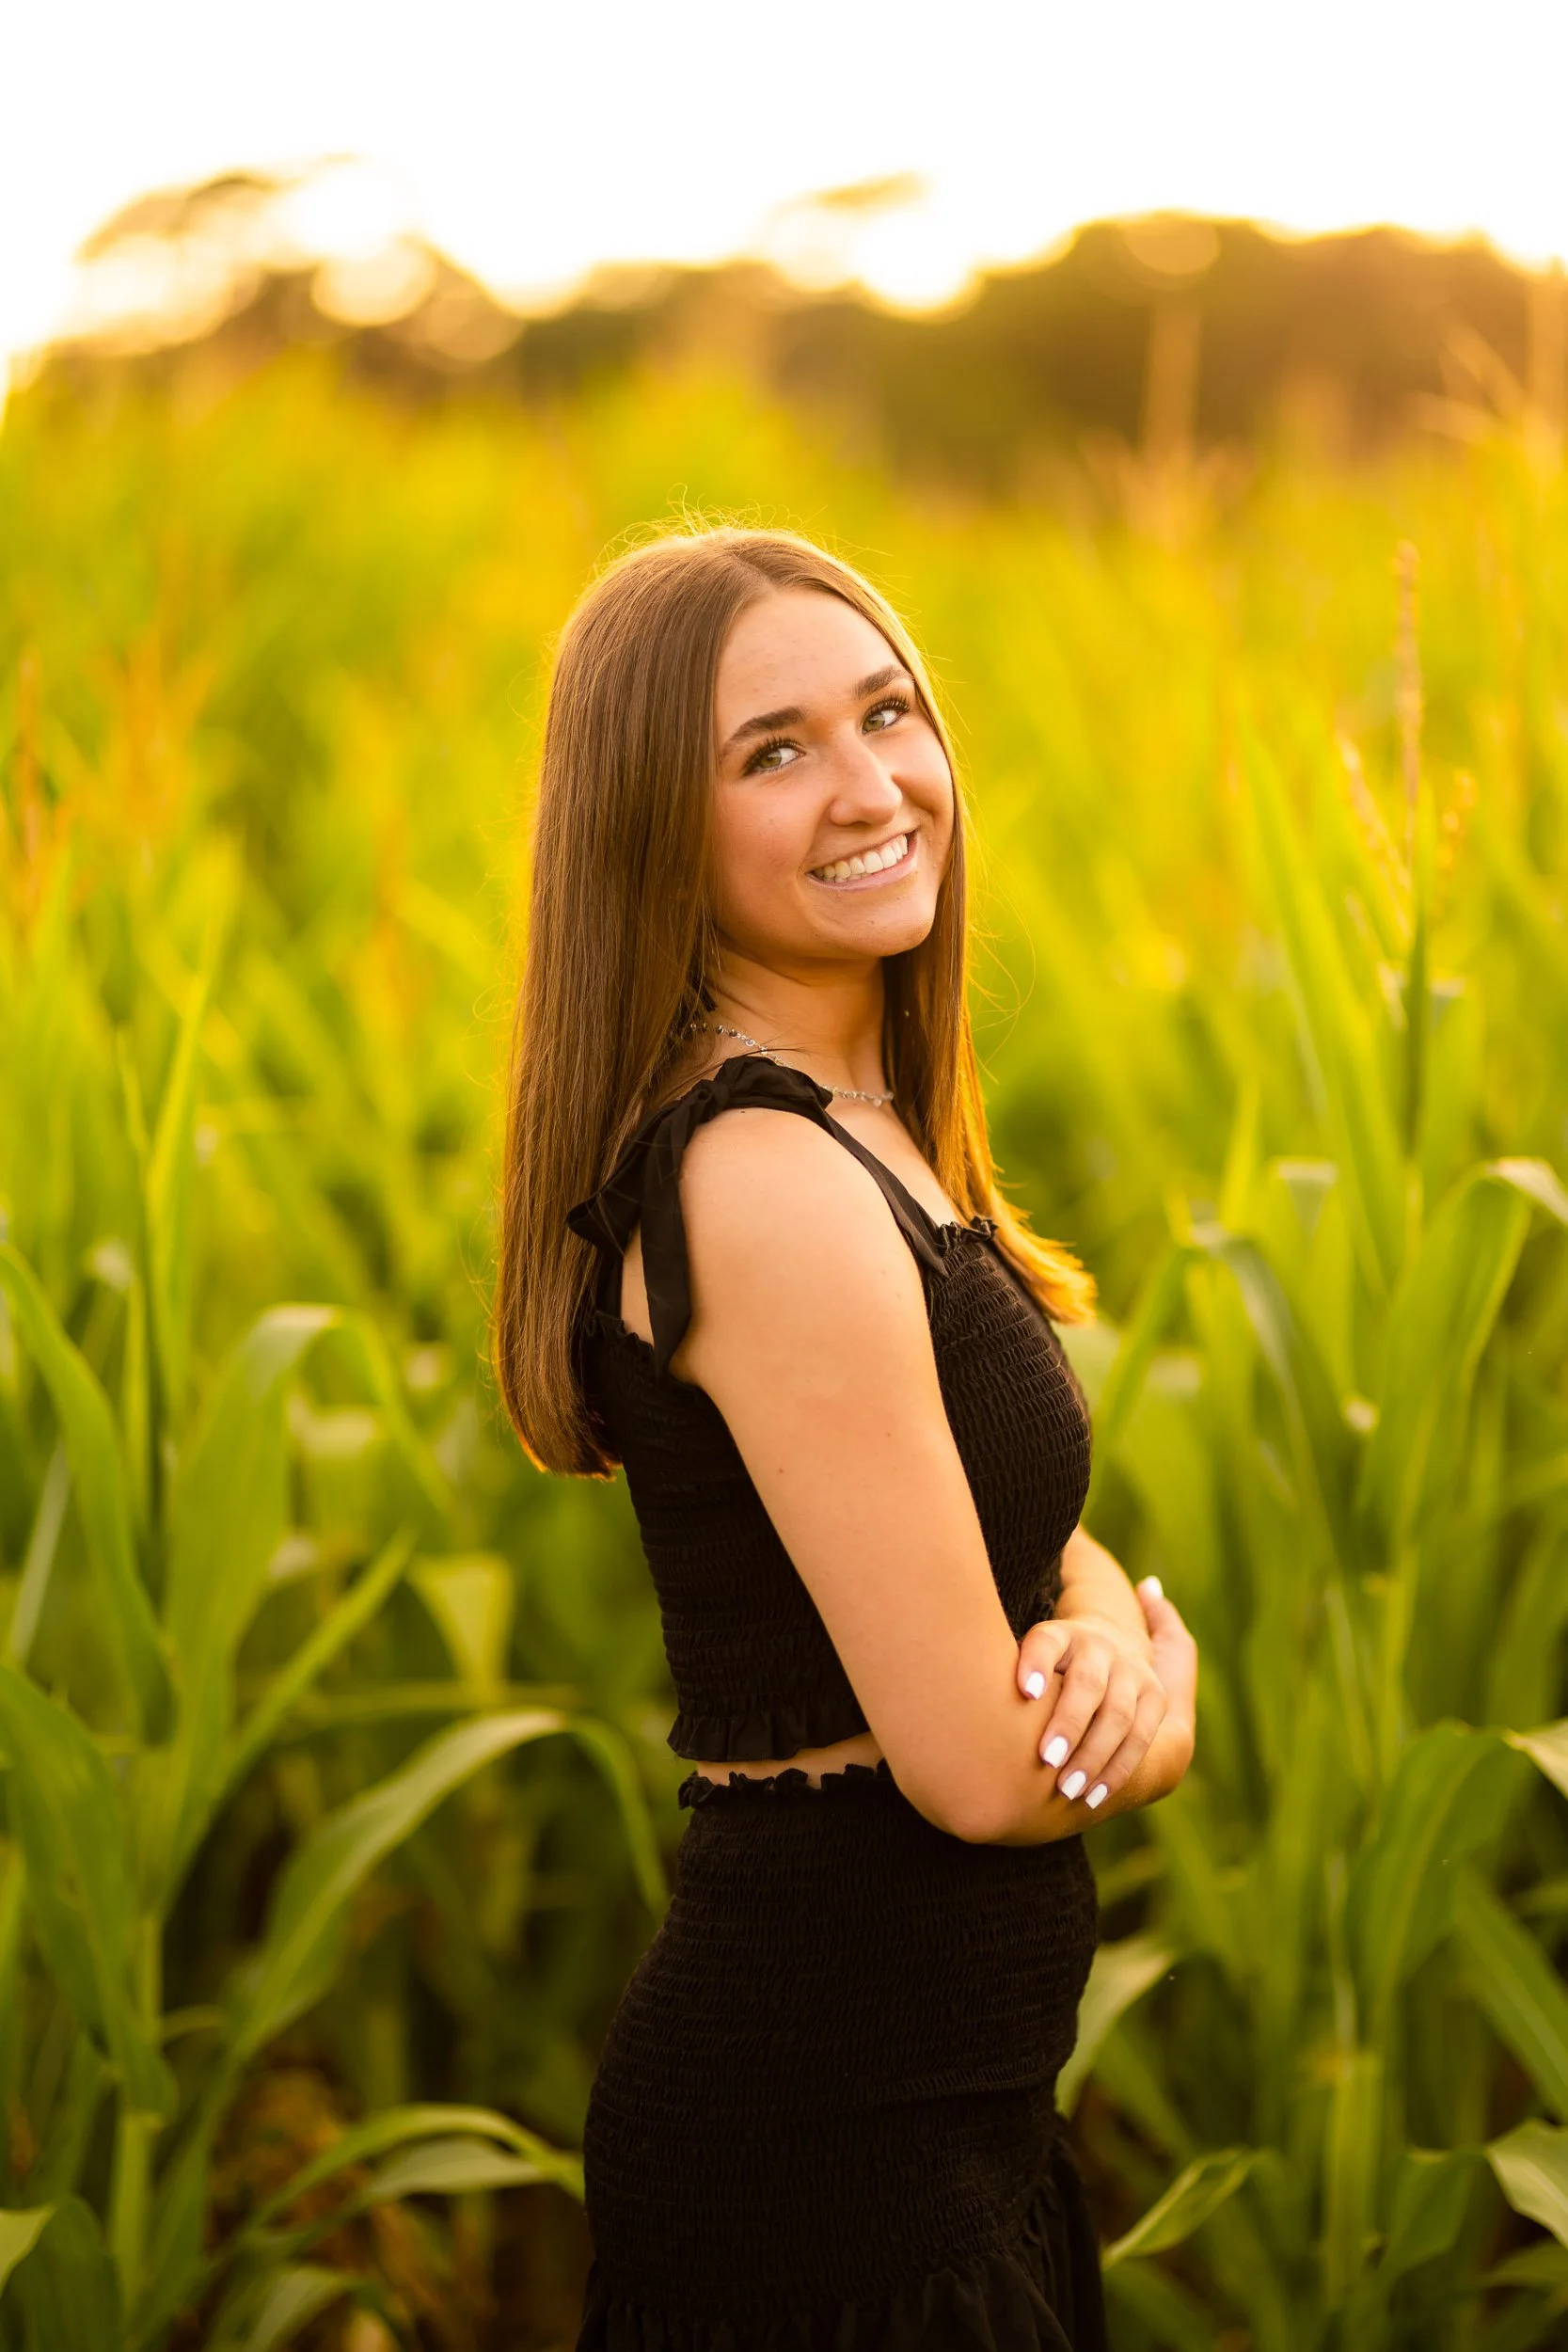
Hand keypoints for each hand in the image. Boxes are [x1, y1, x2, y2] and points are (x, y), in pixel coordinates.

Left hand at [1015, 1578, 1196, 1813]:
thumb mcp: (1029, 1664)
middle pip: (1088, 1684)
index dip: (1036, 1663)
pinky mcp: (1156, 1696)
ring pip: (1119, 1715)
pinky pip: (1141, 1737)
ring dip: (1094, 1756)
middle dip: (1069, 1724)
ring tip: (1068, 1790)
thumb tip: (984, 1722)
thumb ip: (1009, 1682)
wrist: (1107, 1649)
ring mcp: (1133, 1670)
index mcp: (1062, 1636)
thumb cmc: (1050, 1671)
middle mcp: (1101, 1647)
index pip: (1047, 1642)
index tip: (1025, 1692)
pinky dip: (1118, 1770)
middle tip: (1046, 1761)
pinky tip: (1094, 1797)